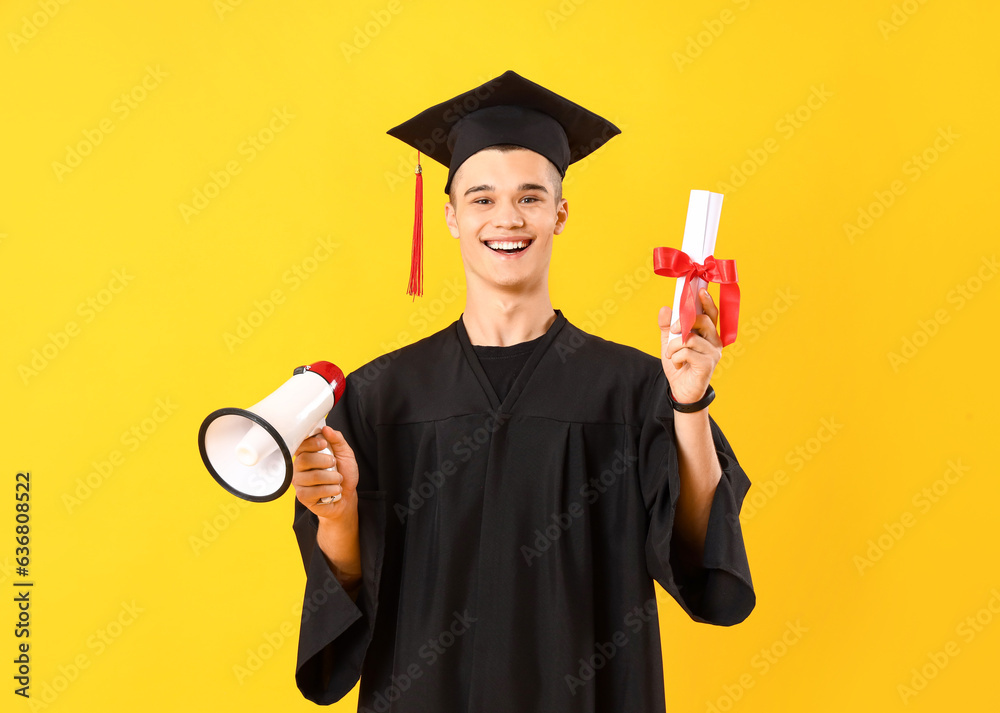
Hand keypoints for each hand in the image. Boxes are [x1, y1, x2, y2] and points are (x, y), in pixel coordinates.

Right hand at [292, 426, 359, 520]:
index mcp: (307, 454)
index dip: (311, 443)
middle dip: (324, 461)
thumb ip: (337, 440)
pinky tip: (335, 489)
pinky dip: (330, 490)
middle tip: (334, 464)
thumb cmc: (344, 474)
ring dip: (332, 477)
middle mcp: (299, 467)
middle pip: (304, 460)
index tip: (324, 443)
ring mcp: (300, 482)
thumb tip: (326, 428)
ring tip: (339, 479)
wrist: (347, 496)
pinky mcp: (303, 496)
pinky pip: (314, 492)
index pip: (301, 445)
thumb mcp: (345, 454)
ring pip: (312, 476)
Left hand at [658, 289, 722, 404]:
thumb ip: (667, 326)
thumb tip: (665, 309)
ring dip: (674, 346)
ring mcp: (713, 353)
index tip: (699, 292)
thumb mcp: (669, 343)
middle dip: (683, 322)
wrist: (681, 390)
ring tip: (672, 355)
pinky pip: (686, 351)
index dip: (707, 302)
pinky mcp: (708, 364)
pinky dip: (675, 357)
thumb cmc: (679, 365)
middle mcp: (714, 341)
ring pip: (690, 337)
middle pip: (703, 320)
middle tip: (672, 331)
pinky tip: (677, 364)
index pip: (711, 313)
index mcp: (708, 333)